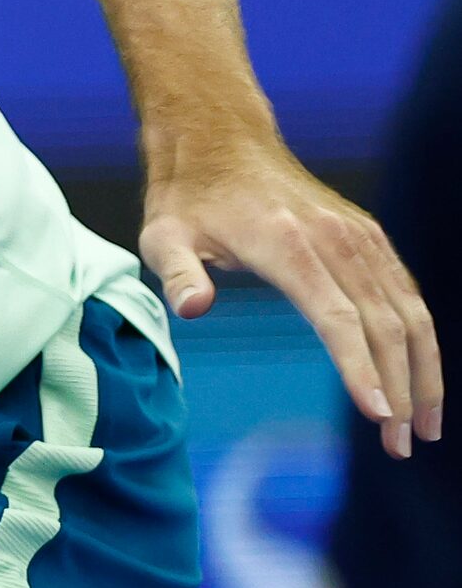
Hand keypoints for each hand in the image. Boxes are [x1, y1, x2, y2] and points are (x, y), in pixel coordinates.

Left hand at [139, 133, 439, 455]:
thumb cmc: (187, 198)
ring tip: (425, 428)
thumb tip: (194, 309)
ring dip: (424, 372)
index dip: (362, 369)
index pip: (339, 319)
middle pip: (386, 325)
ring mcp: (360, 237)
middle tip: (402, 446)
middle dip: (401, 390)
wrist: (220, 141)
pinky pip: (407, 293)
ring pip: (410, 312)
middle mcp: (337, 239)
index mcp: (289, 244)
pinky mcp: (370, 237)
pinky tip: (422, 379)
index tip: (379, 415)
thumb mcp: (163, 235)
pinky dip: (422, 339)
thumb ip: (177, 274)